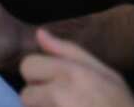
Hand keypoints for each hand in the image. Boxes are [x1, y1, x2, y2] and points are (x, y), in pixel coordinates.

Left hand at [19, 29, 133, 106]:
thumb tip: (40, 34)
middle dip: (38, 100)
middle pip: (26, 94)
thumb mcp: (107, 74)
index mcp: (73, 74)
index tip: (55, 84)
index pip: (28, 66)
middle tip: (63, 105)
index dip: (39, 75)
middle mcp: (60, 96)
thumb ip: (69, 52)